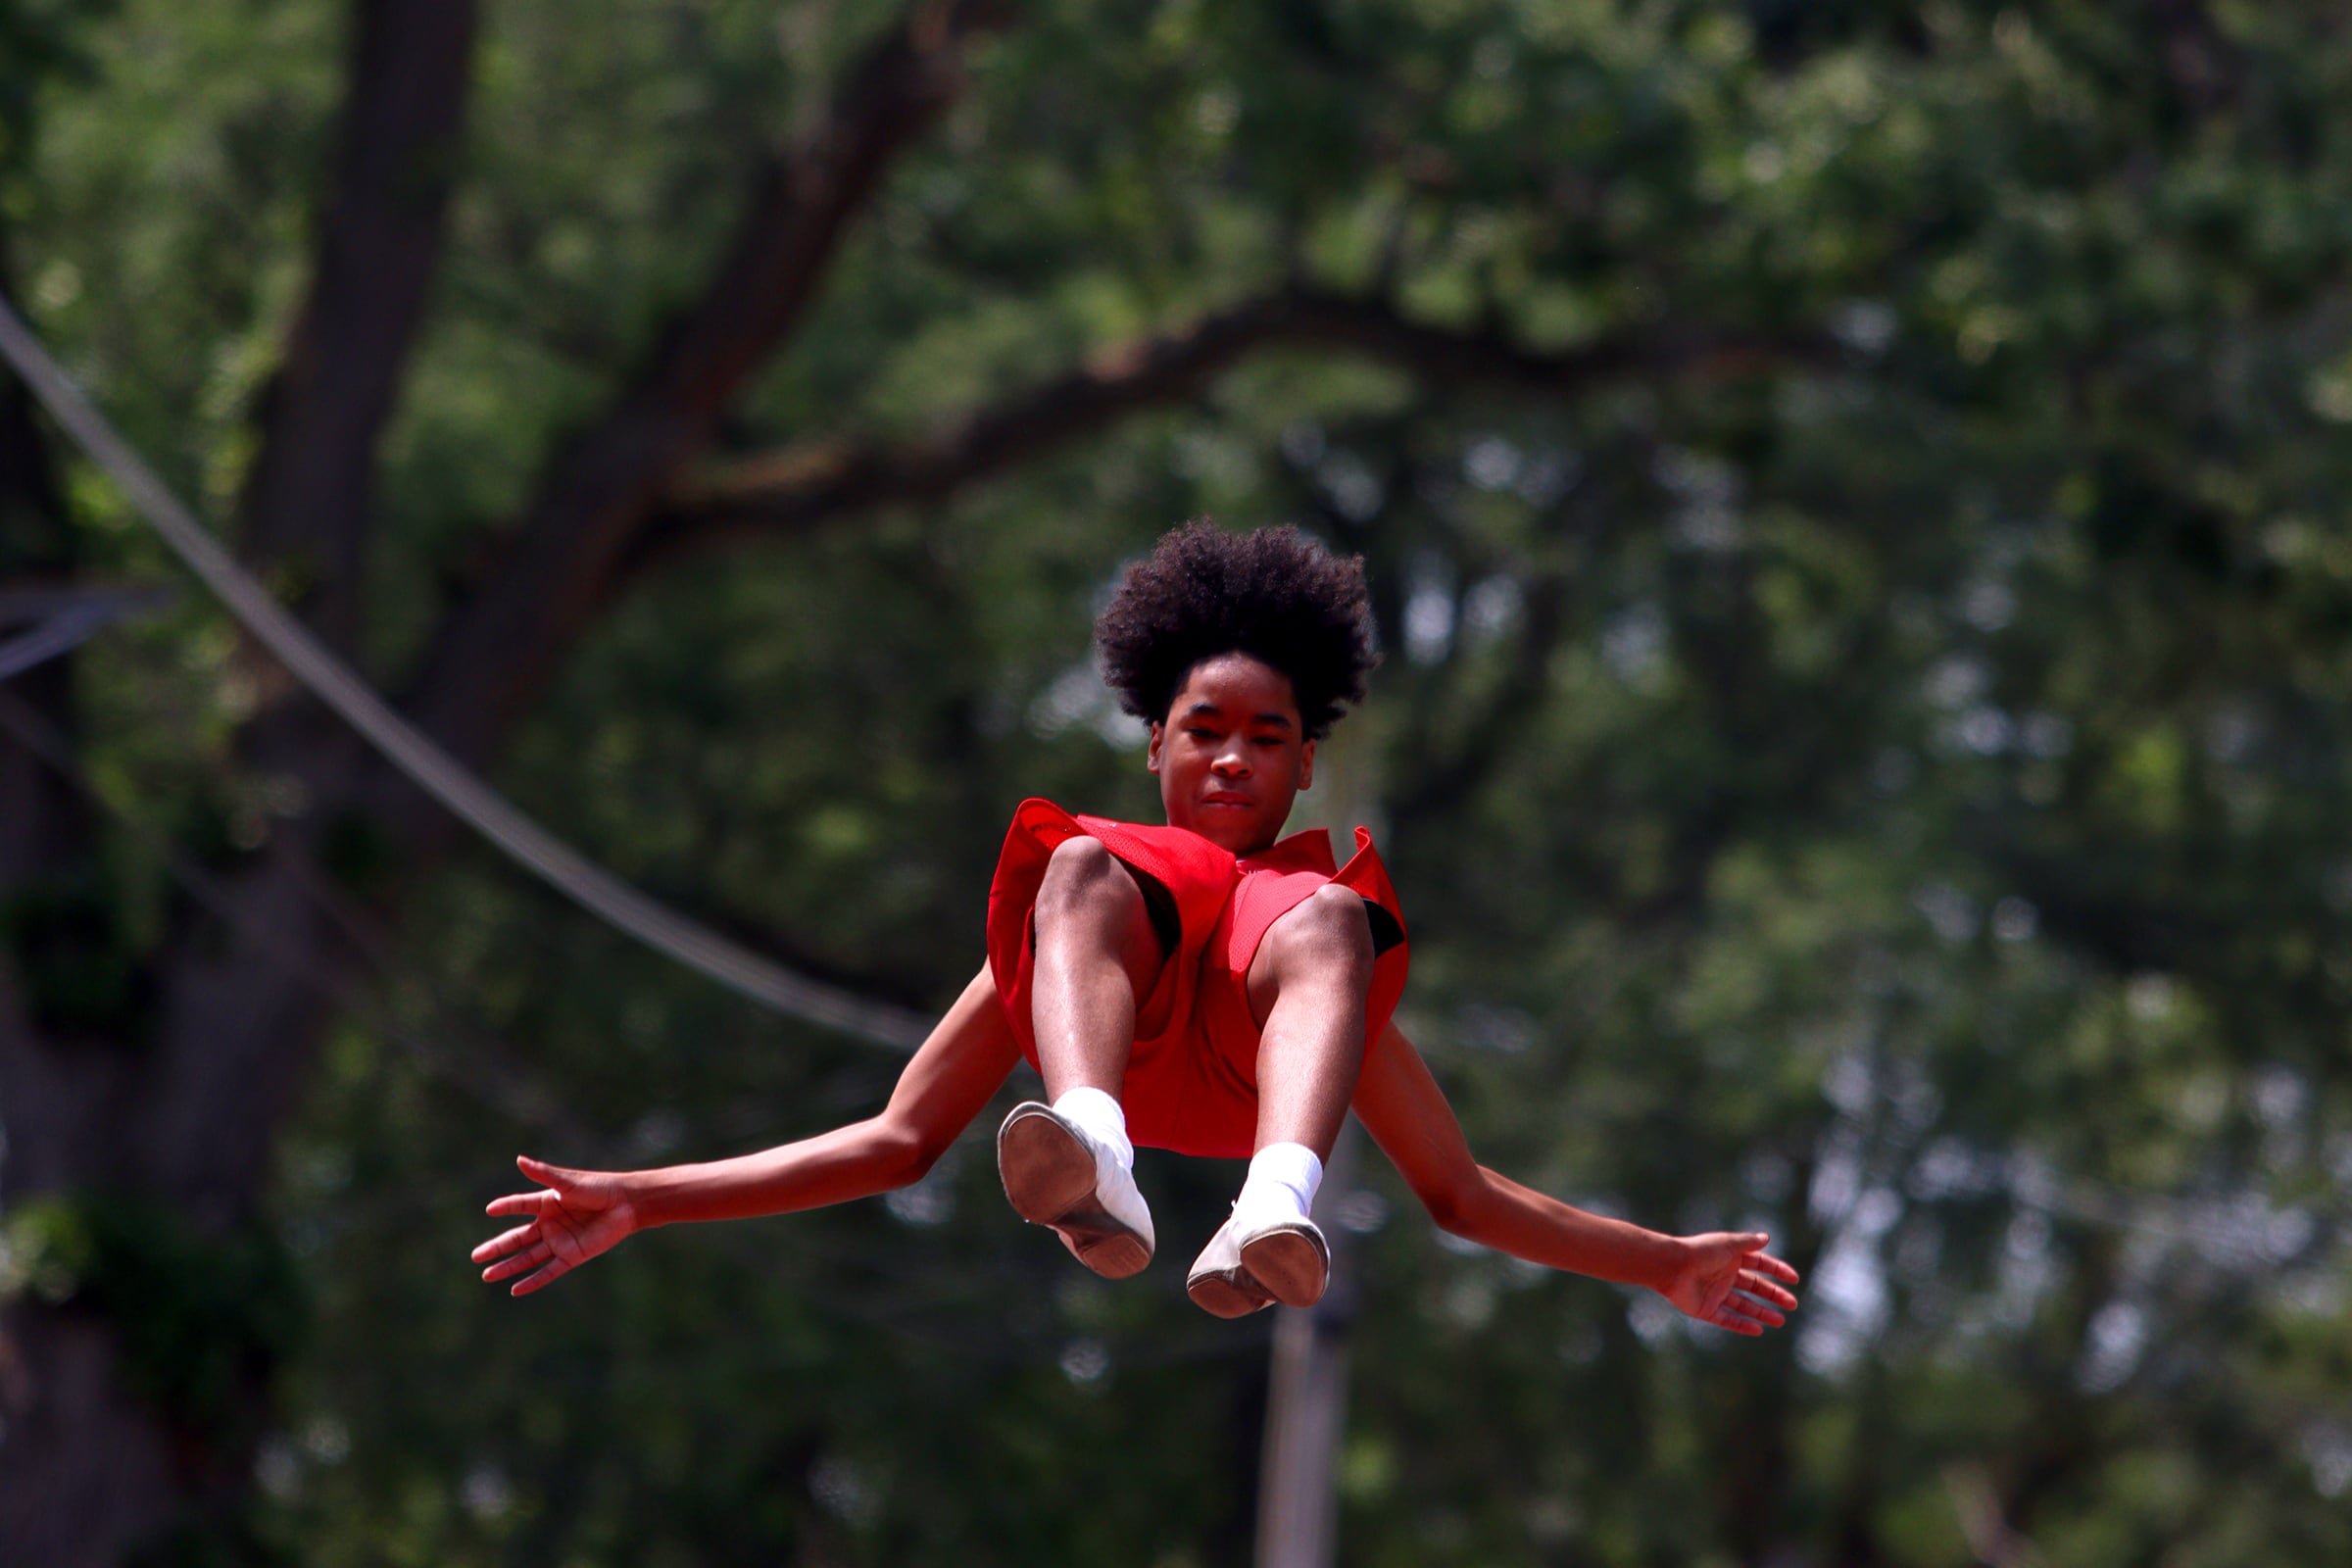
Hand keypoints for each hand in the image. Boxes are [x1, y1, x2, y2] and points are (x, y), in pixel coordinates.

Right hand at [471, 1155, 643, 1296]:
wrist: (627, 1205)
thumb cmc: (599, 1188)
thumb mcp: (568, 1182)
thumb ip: (543, 1174)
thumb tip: (519, 1159)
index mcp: (548, 1202)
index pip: (520, 1205)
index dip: (506, 1207)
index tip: (490, 1210)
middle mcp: (550, 1223)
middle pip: (517, 1239)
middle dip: (496, 1248)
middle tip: (475, 1256)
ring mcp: (560, 1241)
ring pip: (528, 1257)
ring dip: (508, 1266)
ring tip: (486, 1275)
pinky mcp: (572, 1256)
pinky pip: (548, 1271)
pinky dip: (533, 1281)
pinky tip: (515, 1289)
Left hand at [1660, 1232, 1800, 1335]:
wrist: (1672, 1267)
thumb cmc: (1700, 1251)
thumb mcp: (1728, 1244)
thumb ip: (1747, 1243)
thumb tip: (1766, 1238)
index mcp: (1731, 1258)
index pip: (1759, 1264)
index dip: (1777, 1270)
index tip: (1793, 1279)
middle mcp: (1725, 1275)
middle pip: (1755, 1287)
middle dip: (1774, 1295)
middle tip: (1792, 1304)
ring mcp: (1716, 1293)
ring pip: (1744, 1305)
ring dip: (1762, 1313)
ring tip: (1781, 1321)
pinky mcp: (1706, 1309)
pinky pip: (1728, 1319)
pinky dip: (1742, 1325)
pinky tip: (1758, 1330)